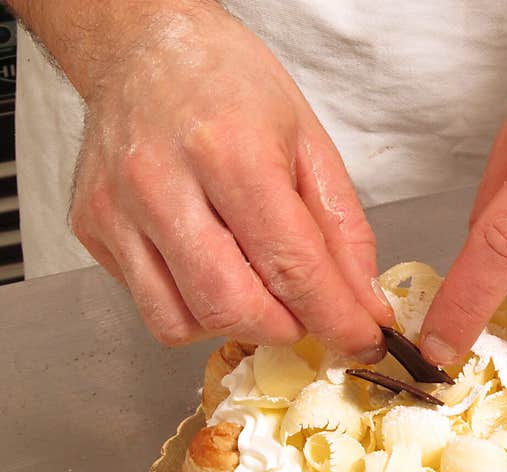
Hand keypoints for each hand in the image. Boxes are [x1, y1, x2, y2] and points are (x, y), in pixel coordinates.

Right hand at [67, 4, 392, 357]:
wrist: (144, 46)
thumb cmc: (230, 86)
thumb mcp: (309, 143)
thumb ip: (343, 229)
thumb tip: (363, 301)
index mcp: (230, 151)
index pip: (291, 265)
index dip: (334, 317)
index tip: (361, 339)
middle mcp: (162, 183)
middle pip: (232, 307)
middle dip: (286, 328)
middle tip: (308, 313)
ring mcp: (118, 211)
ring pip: (184, 321)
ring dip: (238, 324)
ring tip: (257, 286)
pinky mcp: (93, 230)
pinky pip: (152, 306)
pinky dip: (195, 309)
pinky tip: (212, 269)